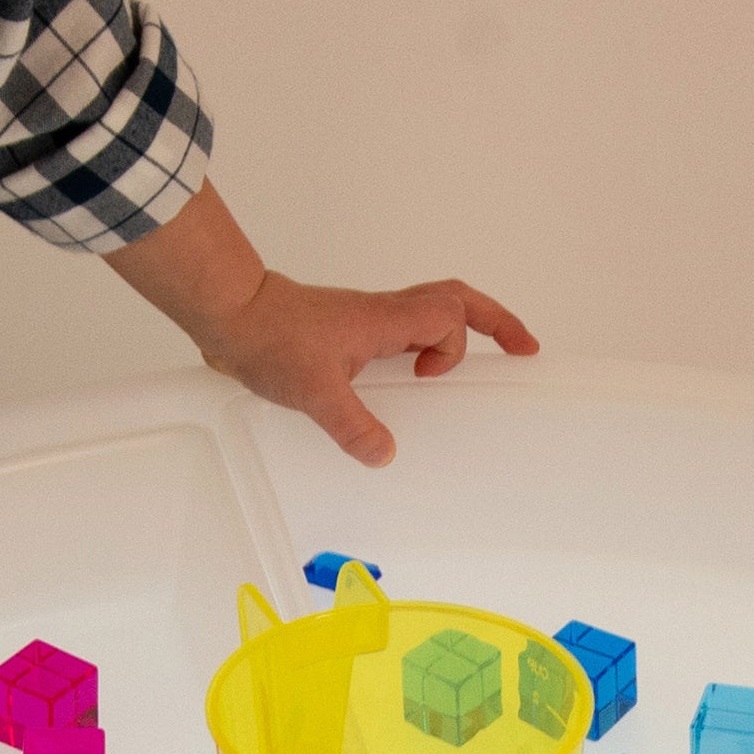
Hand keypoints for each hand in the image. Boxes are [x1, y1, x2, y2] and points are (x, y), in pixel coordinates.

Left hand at [199, 270, 539, 468]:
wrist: (232, 314)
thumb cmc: (269, 339)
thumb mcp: (313, 392)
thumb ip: (352, 425)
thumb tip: (385, 455)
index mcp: (384, 320)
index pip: (448, 316)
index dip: (452, 347)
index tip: (431, 378)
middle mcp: (382, 313)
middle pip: (455, 298)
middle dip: (494, 320)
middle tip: (521, 346)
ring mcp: (367, 319)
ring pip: (430, 308)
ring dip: (458, 330)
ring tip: (475, 358)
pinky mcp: (350, 329)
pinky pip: (403, 328)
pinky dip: (421, 344)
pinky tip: (412, 375)